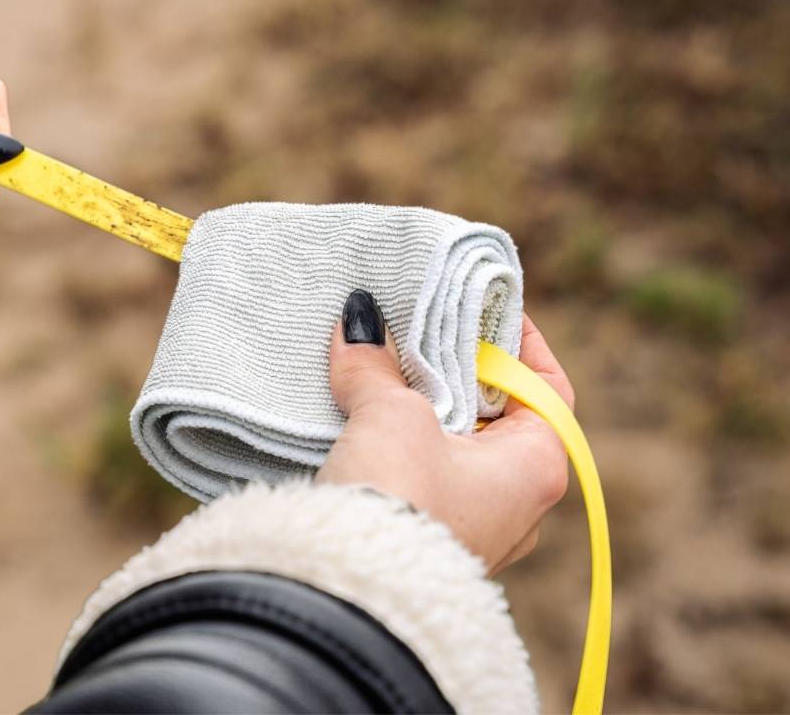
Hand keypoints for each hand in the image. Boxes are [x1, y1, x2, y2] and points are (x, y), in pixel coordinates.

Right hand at [317, 295, 571, 573]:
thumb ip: (376, 365)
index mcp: (537, 466)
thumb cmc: (401, 498)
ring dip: (423, 405)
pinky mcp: (430, 542)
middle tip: (419, 329)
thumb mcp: (392, 414)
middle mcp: (518, 502)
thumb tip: (358, 323)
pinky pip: (427, 477)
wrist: (357, 596)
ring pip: (458, 446)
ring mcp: (476, 527)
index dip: (518, 342)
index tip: (482, 308)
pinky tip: (364, 416)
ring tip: (383, 364)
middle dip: (459, 368)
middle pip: (500, 413)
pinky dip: (402, 441)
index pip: (546, 386)